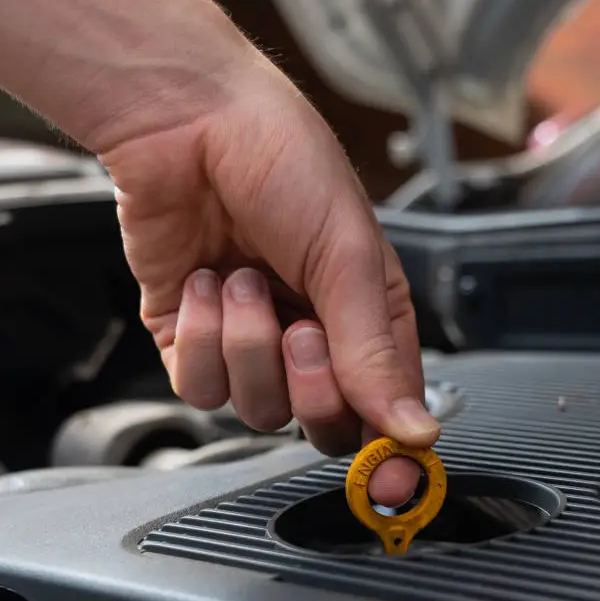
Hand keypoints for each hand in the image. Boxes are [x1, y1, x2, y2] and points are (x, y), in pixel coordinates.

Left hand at [100, 57, 439, 506]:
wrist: (186, 120)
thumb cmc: (281, 160)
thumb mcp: (348, 256)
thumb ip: (375, 352)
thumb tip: (413, 430)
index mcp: (368, 315)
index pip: (386, 410)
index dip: (388, 451)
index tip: (391, 480)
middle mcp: (312, 335)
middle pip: (320, 425)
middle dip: (308, 382)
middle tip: (302, 325)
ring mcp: (250, 341)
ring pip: (254, 409)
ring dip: (246, 343)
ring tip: (242, 276)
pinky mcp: (192, 339)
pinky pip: (199, 387)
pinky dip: (201, 337)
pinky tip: (205, 283)